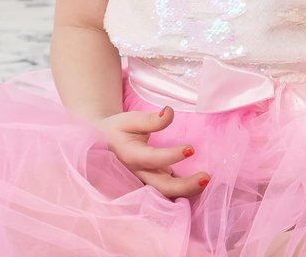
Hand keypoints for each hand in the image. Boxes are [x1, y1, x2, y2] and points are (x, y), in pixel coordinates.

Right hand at [94, 108, 209, 199]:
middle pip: (161, 186)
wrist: (100, 146)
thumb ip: (150, 119)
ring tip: (205, 181)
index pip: (152, 158)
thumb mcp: (129, 120)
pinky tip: (198, 185)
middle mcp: (136, 174)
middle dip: (185, 186)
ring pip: (164, 194)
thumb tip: (169, 112)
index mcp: (130, 155)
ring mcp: (142, 182)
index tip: (191, 149)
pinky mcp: (149, 183)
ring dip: (186, 191)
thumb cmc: (116, 130)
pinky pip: (165, 192)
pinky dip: (181, 191)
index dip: (171, 156)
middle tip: (206, 177)